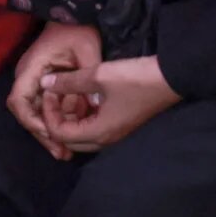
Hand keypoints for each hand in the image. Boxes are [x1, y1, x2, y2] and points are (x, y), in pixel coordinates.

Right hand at [8, 22, 101, 158]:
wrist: (76, 13)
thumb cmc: (79, 29)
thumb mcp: (88, 51)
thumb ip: (86, 78)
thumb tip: (90, 108)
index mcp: (32, 68)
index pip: (19, 101)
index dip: (32, 121)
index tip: (50, 134)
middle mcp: (29, 77)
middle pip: (27, 113)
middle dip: (43, 134)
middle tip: (62, 154)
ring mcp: (36, 81)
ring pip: (37, 113)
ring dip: (51, 131)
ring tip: (67, 151)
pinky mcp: (46, 83)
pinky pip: (47, 107)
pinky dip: (59, 119)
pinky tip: (73, 133)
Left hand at [44, 56, 179, 154]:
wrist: (171, 78)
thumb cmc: (134, 79)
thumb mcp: (99, 76)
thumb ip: (69, 82)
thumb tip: (44, 83)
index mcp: (98, 133)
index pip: (59, 134)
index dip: (49, 113)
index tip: (49, 91)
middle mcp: (105, 140)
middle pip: (68, 140)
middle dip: (56, 119)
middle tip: (55, 96)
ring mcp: (115, 135)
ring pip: (81, 135)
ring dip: (70, 118)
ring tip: (67, 94)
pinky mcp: (121, 126)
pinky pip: (94, 129)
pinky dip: (83, 117)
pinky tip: (83, 97)